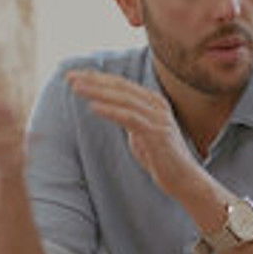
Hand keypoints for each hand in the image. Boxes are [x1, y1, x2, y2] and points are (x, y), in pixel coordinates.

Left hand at [64, 69, 206, 199]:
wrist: (183, 179)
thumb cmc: (161, 157)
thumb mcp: (140, 131)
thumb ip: (128, 117)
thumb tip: (108, 109)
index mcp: (152, 101)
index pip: (121, 84)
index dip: (97, 77)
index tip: (75, 75)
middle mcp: (156, 104)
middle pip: (120, 86)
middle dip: (93, 80)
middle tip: (69, 77)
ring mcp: (158, 118)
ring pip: (123, 99)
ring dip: (98, 92)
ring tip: (76, 88)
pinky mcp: (157, 133)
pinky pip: (130, 118)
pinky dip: (110, 111)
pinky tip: (93, 107)